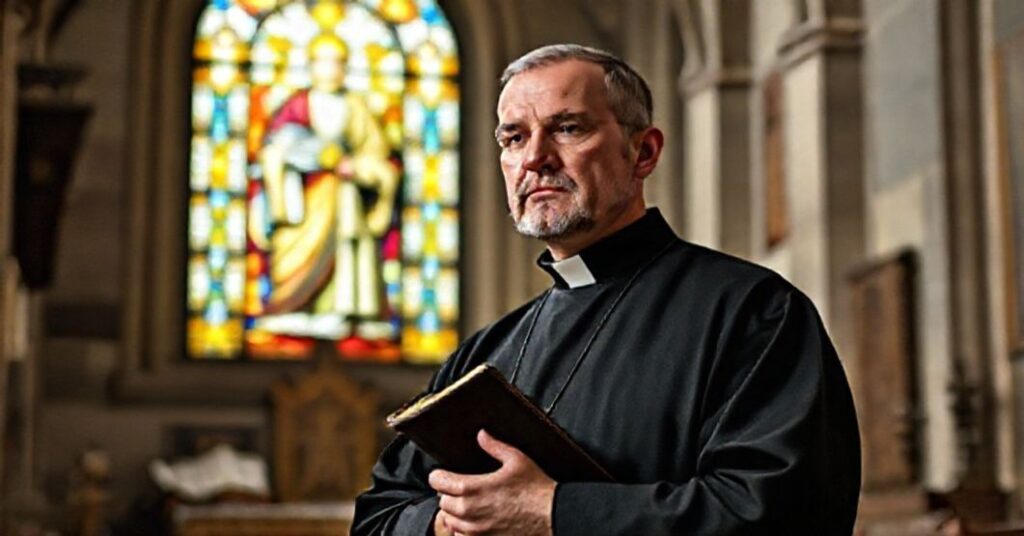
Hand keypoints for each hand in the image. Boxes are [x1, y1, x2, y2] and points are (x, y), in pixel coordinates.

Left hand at [429, 430, 555, 535]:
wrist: (552, 515)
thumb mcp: (517, 460)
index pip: (438, 482)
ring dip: (454, 512)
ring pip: (449, 521)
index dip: (439, 476)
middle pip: (442, 502)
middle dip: (448, 494)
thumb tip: (482, 435)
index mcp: (473, 488)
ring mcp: (475, 529)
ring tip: (467, 505)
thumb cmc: (536, 488)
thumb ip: (495, 446)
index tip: (444, 474)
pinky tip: (474, 521)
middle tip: (460, 488)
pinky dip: (462, 529)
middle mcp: (469, 511)